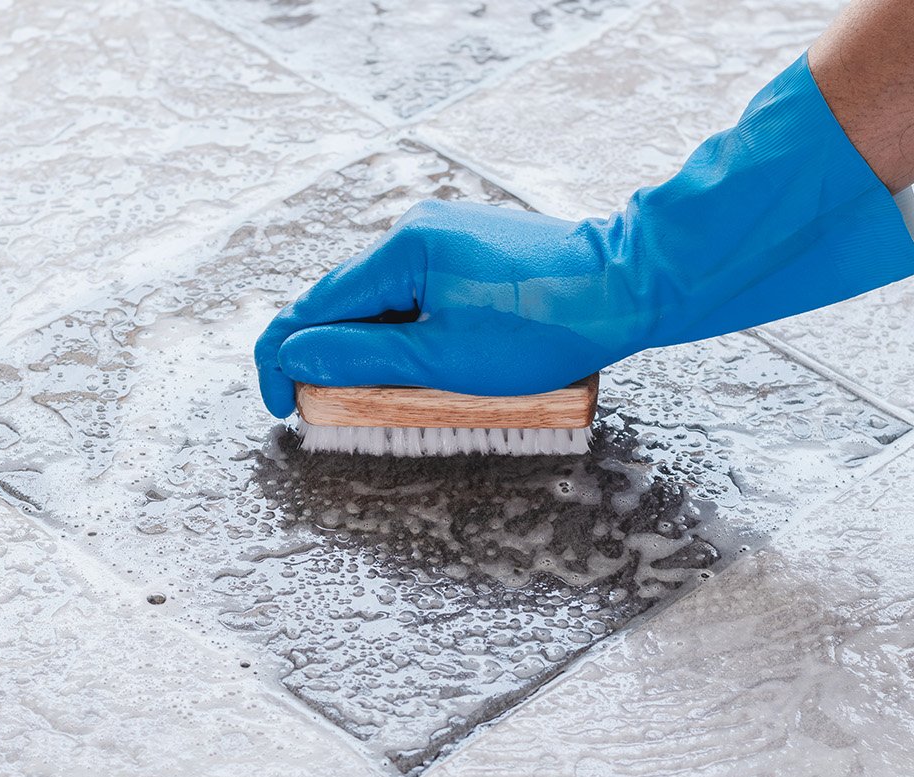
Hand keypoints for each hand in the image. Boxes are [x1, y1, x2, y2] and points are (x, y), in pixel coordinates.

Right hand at [255, 54, 913, 418]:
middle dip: (325, 355)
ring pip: (380, 298)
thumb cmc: (545, 324)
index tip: (281, 408)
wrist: (632, 282)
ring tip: (383, 395)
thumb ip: (359, 357)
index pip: (312, 307)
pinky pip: (416, 291)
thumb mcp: (441, 357)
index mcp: (399, 249)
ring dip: (368, 346)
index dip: (284, 361)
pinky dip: (405, 330)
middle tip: (326, 410)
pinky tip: (426, 363)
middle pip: (342, 300)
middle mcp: (414, 230)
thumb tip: (292, 357)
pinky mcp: (471, 249)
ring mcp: (445, 236)